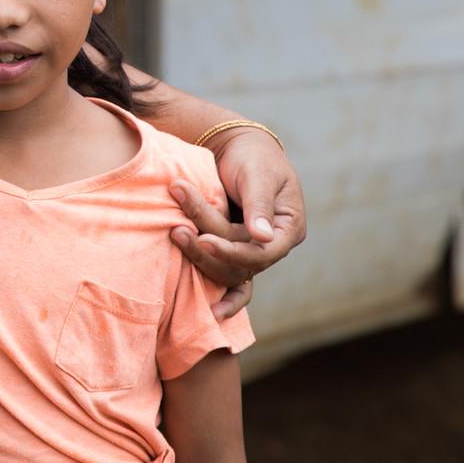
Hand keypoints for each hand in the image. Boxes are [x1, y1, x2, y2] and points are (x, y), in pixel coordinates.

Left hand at [169, 129, 305, 319]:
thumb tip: (263, 238)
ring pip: (227, 269)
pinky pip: (230, 279)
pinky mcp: (233, 251)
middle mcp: (273, 246)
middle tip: (177, 229)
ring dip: (199, 255)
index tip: (204, 238)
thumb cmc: (252, 156)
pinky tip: (211, 314)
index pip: (264, 252)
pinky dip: (223, 297)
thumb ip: (259, 204)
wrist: (237, 148)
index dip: (234, 251)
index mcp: (289, 228)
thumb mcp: (258, 174)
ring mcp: (252, 251)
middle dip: (208, 248)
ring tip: (173, 231)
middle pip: (241, 263)